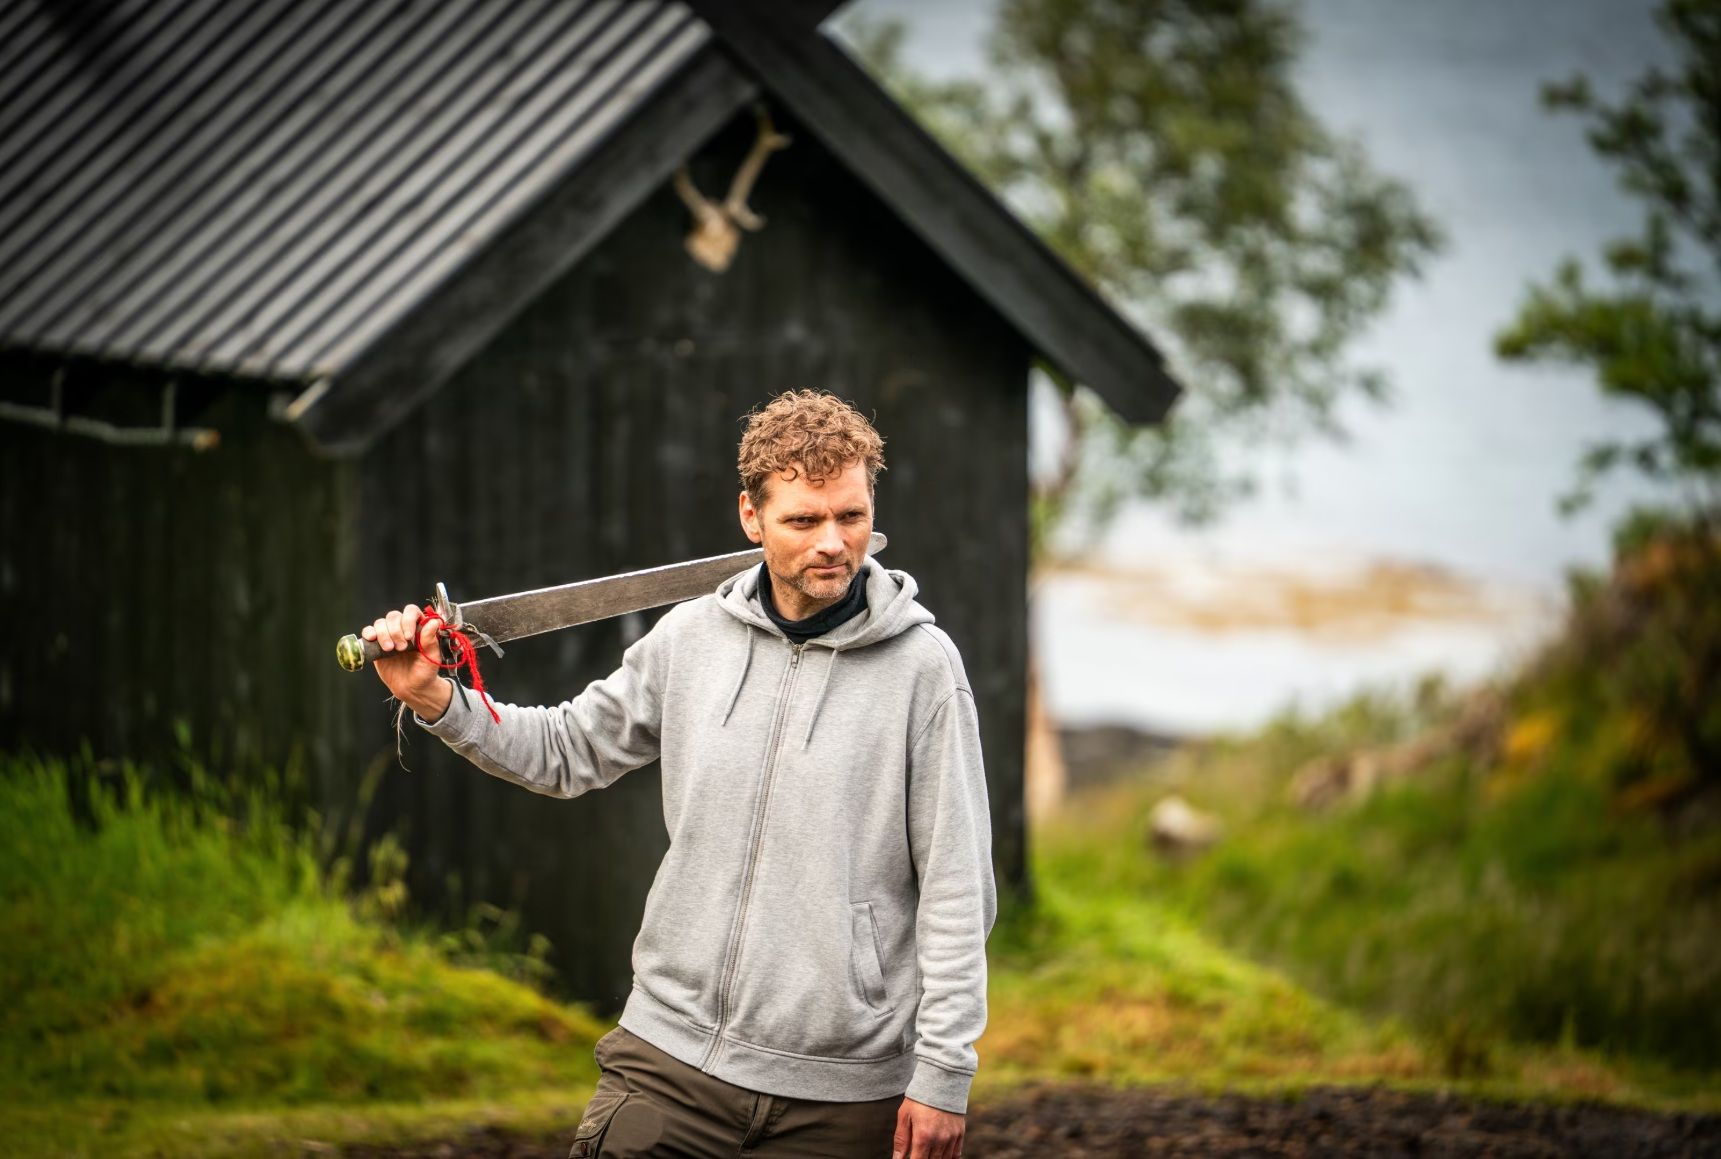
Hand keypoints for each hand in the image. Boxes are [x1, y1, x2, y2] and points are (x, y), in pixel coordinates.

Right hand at [360, 604, 451, 720]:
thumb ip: (431, 640)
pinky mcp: (376, 645)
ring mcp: (389, 636)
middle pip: (393, 616)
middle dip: (395, 631)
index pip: (411, 611)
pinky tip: (372, 639)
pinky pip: (369, 631)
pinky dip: (368, 632)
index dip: (408, 620)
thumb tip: (434, 622)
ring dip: (383, 634)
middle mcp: (403, 628)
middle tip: (401, 648)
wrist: (412, 688)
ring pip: (381, 623)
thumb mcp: (431, 658)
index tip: (409, 637)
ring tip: (390, 649)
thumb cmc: (425, 672)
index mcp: (418, 627)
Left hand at [891, 1098, 963, 1158]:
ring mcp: (951, 1137)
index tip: (910, 1158)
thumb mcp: (904, 1116)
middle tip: (917, 1153)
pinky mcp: (960, 1133)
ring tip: (927, 1152)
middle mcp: (939, 1140)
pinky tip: (940, 1154)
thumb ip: (901, 1140)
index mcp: (923, 1136)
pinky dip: (948, 1157)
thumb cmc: (919, 1098)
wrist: (941, 1080)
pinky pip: (956, 1154)